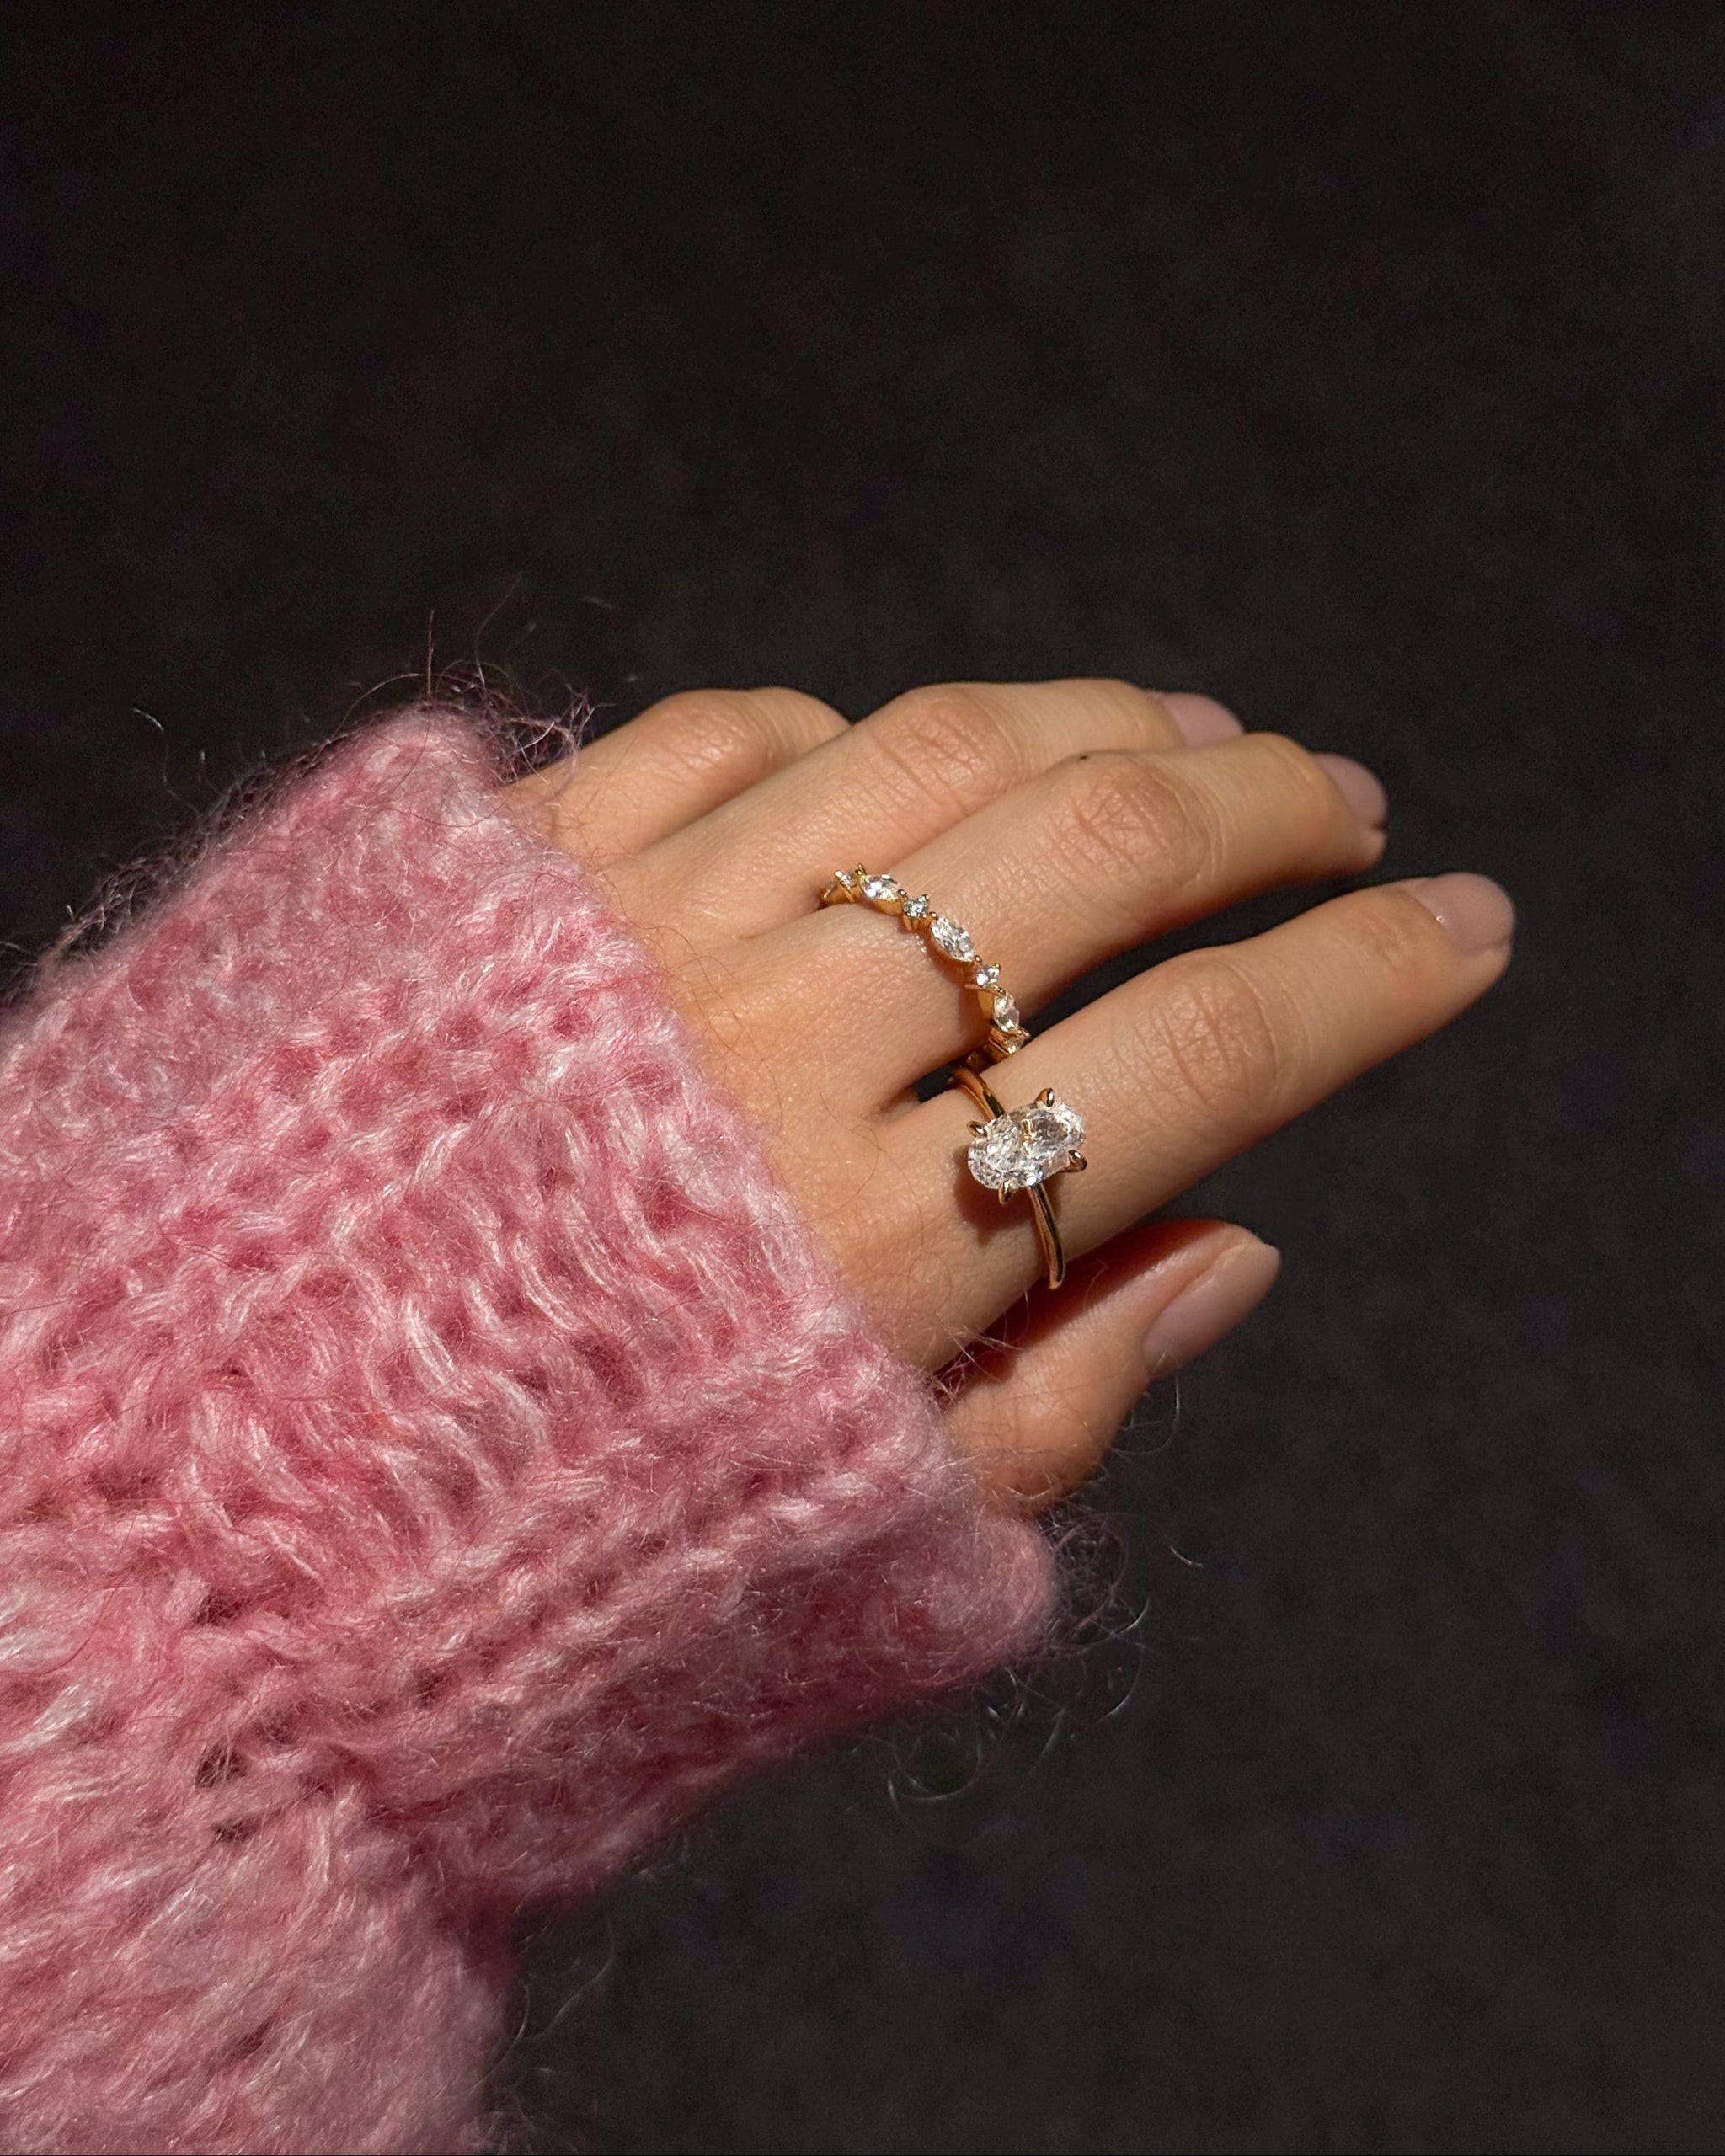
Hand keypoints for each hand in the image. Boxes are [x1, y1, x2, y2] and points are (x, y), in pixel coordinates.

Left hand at [506, 681, 1511, 1506]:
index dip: (1367, 980)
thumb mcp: (855, 1558)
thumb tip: (1243, 1244)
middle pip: (1094, 856)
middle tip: (1341, 800)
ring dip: (1097, 723)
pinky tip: (914, 759)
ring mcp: (629, 934)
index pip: (1204, 1060)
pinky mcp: (500, 872)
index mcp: (882, 1255)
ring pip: (934, 751)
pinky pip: (726, 737)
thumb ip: (1073, 1393)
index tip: (1465, 926)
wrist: (200, 1521)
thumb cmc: (540, 1565)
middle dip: (1265, 810)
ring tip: (1191, 735)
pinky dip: (853, 737)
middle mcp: (771, 1054)